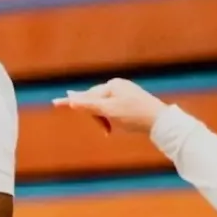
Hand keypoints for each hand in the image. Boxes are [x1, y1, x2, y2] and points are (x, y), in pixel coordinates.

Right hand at [52, 78, 168, 134]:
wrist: (161, 122)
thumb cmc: (134, 115)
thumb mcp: (109, 111)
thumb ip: (90, 105)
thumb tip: (72, 100)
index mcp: (112, 85)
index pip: (87, 96)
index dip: (72, 102)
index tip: (55, 103)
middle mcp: (118, 86)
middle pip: (96, 100)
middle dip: (94, 115)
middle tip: (104, 130)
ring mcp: (126, 93)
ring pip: (105, 106)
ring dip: (103, 119)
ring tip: (109, 131)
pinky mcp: (132, 102)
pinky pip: (114, 109)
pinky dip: (111, 119)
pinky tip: (114, 126)